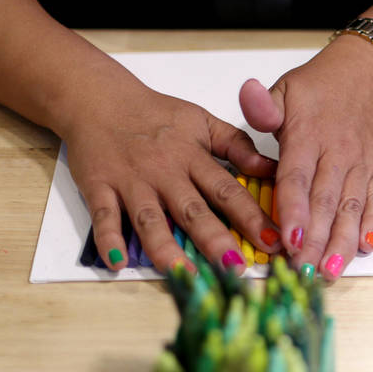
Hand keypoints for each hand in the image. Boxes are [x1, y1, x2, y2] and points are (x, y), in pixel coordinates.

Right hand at [66, 89, 279, 272]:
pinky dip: (108, 239)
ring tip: (185, 274)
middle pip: (193, 211)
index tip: (273, 241)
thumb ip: (237, 145)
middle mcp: (165, 173)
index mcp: (193, 157)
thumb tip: (271, 168)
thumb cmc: (155, 114)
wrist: (98, 97)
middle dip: (216, 240)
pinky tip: (117, 263)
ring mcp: (131, 182)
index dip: (252, 217)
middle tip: (236, 269)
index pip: (227, 191)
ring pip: (150, 219)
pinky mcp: (98, 187)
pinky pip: (103, 216)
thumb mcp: (202, 121)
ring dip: (166, 248)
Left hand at [239, 35, 372, 279]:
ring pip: (351, 208)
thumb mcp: (284, 89)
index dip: (294, 212)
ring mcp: (360, 164)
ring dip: (342, 242)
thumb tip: (248, 97)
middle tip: (304, 271)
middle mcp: (337, 153)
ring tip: (331, 271)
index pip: (298, 178)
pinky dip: (372, 225)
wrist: (364, 74)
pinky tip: (364, 248)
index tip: (289, 241)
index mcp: (308, 135)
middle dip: (316, 240)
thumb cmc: (318, 89)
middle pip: (325, 202)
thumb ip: (264, 104)